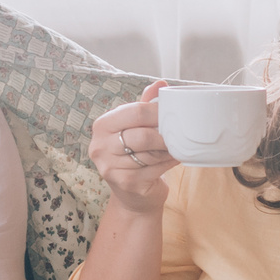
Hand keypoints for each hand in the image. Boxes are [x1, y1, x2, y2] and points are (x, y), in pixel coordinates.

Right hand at [89, 82, 176, 211]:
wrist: (133, 195)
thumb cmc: (135, 155)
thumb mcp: (136, 127)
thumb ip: (145, 105)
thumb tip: (161, 83)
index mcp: (102, 126)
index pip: (134, 112)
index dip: (158, 112)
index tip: (173, 113)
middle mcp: (100, 146)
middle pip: (142, 135)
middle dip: (165, 134)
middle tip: (179, 133)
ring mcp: (110, 167)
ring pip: (151, 153)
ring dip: (168, 149)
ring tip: (176, 146)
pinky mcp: (125, 183)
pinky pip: (156, 168)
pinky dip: (169, 162)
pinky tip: (174, 159)